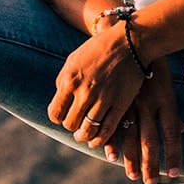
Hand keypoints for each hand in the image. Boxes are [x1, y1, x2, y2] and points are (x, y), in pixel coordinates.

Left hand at [48, 21, 147, 151]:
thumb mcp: (73, 60)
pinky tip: (97, 140)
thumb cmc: (98, 49)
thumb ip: (64, 81)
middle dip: (71, 126)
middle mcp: (84, 92)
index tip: (62, 116)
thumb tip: (59, 103)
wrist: (128, 42)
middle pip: (70, 124)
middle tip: (76, 124)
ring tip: (84, 135)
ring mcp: (103, 99)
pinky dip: (100, 139)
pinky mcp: (120, 104)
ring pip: (88, 131)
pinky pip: (107, 130)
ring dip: (84, 136)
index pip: (55, 113)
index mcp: (69, 80)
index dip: (57, 118)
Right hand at [106, 60, 182, 183]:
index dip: (173, 155)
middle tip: (150, 183)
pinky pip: (110, 124)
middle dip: (150, 164)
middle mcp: (147, 105)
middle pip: (149, 140)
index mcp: (164, 101)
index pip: (171, 134)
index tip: (174, 174)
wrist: (130, 40)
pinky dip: (110, 141)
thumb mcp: (166, 86)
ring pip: (129, 136)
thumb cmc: (152, 65)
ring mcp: (128, 103)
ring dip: (130, 158)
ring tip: (133, 176)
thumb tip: (180, 128)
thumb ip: (171, 110)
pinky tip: (110, 156)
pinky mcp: (111, 99)